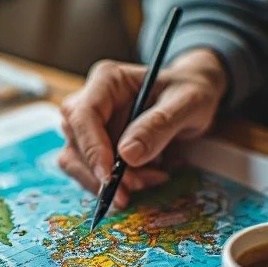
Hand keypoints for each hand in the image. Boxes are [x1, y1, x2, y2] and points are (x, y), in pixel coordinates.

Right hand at [58, 48, 226, 208]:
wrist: (191, 101)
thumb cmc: (190, 93)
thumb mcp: (187, 103)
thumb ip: (159, 125)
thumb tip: (127, 155)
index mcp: (107, 80)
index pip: (83, 115)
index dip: (92, 149)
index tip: (110, 177)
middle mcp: (91, 101)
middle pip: (76, 142)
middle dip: (104, 172)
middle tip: (140, 185)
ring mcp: (90, 126)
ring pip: (78, 162)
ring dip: (111, 182)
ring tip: (151, 180)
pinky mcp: (95, 147)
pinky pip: (92, 173)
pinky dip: (117, 184)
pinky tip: (147, 178)